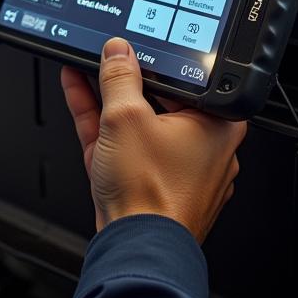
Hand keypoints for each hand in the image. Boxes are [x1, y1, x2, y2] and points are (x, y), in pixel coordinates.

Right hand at [60, 38, 246, 242]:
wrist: (136, 248)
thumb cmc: (152, 195)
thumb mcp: (126, 118)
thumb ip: (119, 77)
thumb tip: (118, 52)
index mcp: (218, 127)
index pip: (183, 80)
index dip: (153, 61)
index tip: (130, 49)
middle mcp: (203, 148)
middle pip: (157, 100)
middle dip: (123, 79)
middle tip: (103, 58)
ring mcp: (174, 167)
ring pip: (135, 121)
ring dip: (106, 96)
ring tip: (83, 68)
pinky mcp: (146, 182)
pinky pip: (122, 140)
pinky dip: (102, 120)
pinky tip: (79, 92)